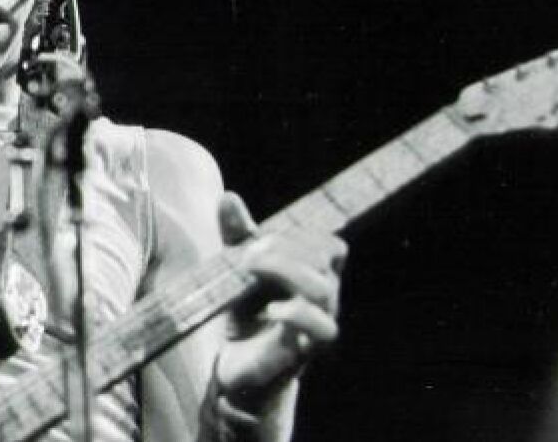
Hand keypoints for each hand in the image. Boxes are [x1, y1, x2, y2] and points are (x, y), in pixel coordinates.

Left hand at [214, 192, 347, 402]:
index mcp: (314, 272)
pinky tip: (271, 309)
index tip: (258, 237)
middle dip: (283, 247)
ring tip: (249, 269)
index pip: (330, 243)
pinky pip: (322, 328)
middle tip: (246, 253)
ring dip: (285, 270)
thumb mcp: (237, 266)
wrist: (234, 360)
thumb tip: (227, 197)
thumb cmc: (244, 310)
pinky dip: (296, 313)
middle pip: (324, 256)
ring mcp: (320, 321)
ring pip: (323, 288)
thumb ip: (237, 234)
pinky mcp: (308, 349)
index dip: (299, 235)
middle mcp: (325, 295)